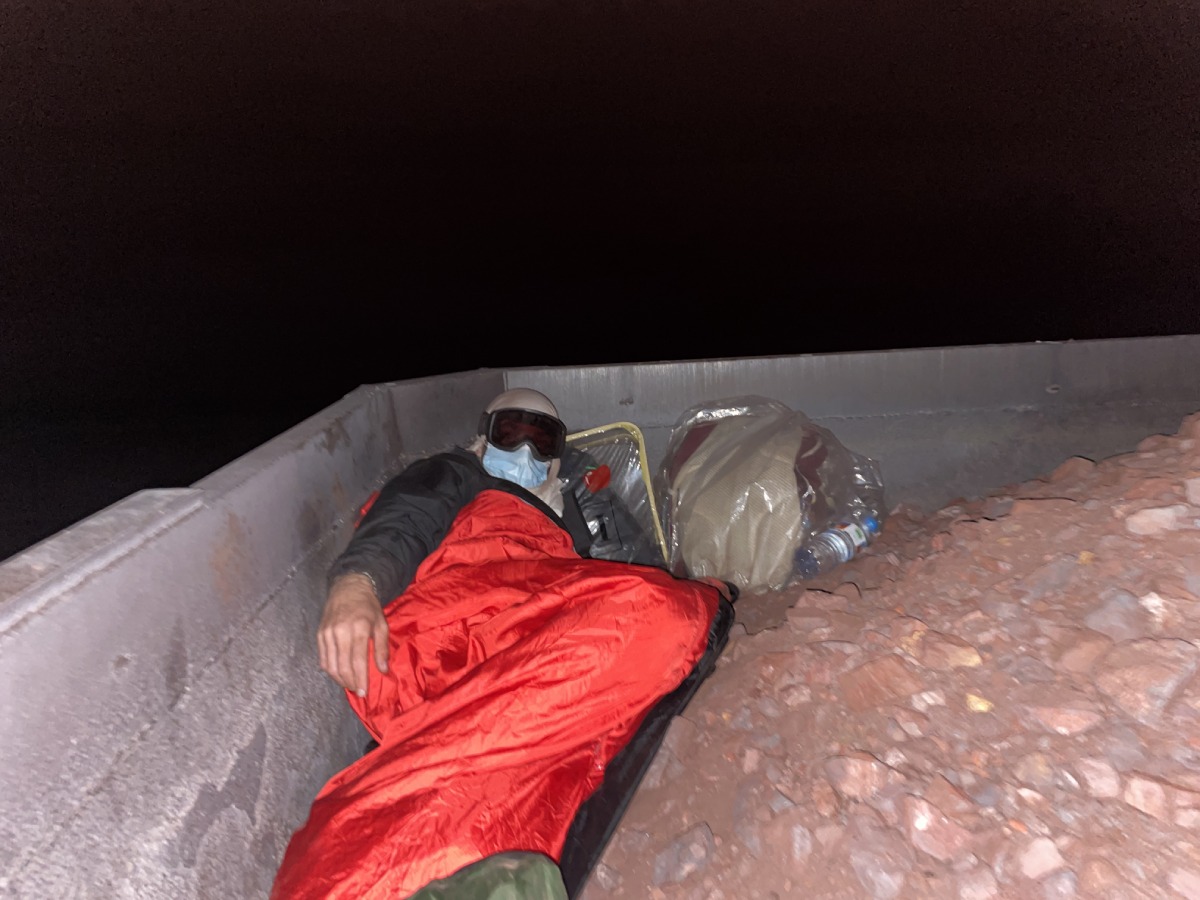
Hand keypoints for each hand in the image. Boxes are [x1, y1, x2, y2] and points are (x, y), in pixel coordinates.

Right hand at [317, 573, 389, 696]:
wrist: (348, 588)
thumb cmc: (368, 607)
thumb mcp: (381, 624)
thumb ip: (382, 648)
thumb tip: (383, 670)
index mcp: (358, 629)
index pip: (357, 661)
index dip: (360, 679)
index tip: (364, 692)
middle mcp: (340, 632)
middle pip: (342, 667)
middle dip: (350, 683)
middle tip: (358, 691)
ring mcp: (327, 633)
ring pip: (330, 665)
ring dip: (339, 679)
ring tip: (349, 685)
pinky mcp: (319, 634)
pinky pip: (323, 658)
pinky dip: (330, 670)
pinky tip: (339, 674)